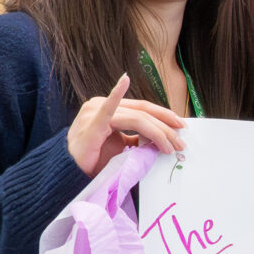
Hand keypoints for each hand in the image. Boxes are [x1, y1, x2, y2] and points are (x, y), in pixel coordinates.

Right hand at [68, 74, 184, 175]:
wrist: (71, 173)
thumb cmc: (95, 159)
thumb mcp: (123, 146)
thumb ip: (138, 139)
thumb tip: (161, 140)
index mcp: (111, 109)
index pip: (143, 110)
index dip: (164, 116)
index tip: (181, 126)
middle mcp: (102, 105)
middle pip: (143, 113)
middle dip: (166, 128)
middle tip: (181, 142)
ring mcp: (95, 112)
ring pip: (136, 118)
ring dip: (158, 132)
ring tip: (170, 147)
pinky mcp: (91, 123)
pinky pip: (107, 109)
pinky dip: (116, 93)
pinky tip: (124, 81)